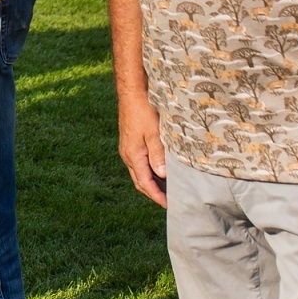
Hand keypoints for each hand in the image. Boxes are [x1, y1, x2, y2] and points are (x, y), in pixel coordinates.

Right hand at [117, 89, 167, 206]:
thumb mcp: (154, 133)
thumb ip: (158, 154)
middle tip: (169, 201)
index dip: (157, 196)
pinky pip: (139, 163)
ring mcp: (128, 148)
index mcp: (132, 155)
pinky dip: (150, 171)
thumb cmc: (143, 110)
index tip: (169, 205)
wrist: (132, 92)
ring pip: (139, 172)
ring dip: (152, 182)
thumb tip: (162, 175)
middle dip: (154, 193)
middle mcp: (127, 154)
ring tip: (167, 189)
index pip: (144, 183)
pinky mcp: (131, 142)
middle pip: (140, 181)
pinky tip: (160, 170)